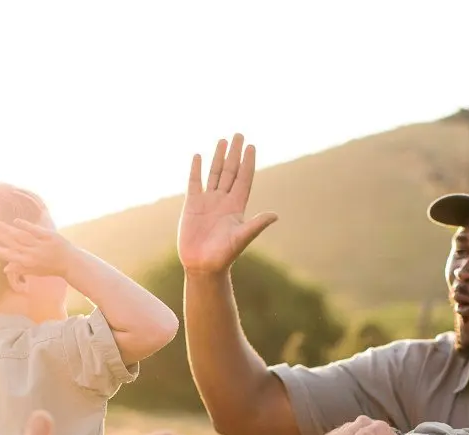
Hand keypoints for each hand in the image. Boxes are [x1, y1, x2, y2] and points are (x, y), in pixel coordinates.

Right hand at [0, 218, 76, 278]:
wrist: (71, 263)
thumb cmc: (51, 267)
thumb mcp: (35, 271)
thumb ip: (20, 269)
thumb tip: (5, 269)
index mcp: (28, 263)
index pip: (8, 256)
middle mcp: (33, 254)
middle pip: (13, 243)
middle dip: (0, 235)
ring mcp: (42, 245)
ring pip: (22, 236)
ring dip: (9, 229)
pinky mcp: (50, 237)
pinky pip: (36, 230)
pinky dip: (26, 225)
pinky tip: (16, 221)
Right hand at [178, 133, 277, 274]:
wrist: (203, 266)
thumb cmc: (224, 255)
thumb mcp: (242, 238)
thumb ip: (256, 225)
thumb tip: (275, 216)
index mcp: (236, 206)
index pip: (243, 179)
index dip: (247, 163)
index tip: (251, 146)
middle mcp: (223, 201)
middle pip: (230, 171)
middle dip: (235, 153)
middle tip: (239, 135)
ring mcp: (208, 201)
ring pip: (214, 174)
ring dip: (218, 157)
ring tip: (223, 140)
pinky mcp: (192, 205)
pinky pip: (195, 182)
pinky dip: (197, 169)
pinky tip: (199, 156)